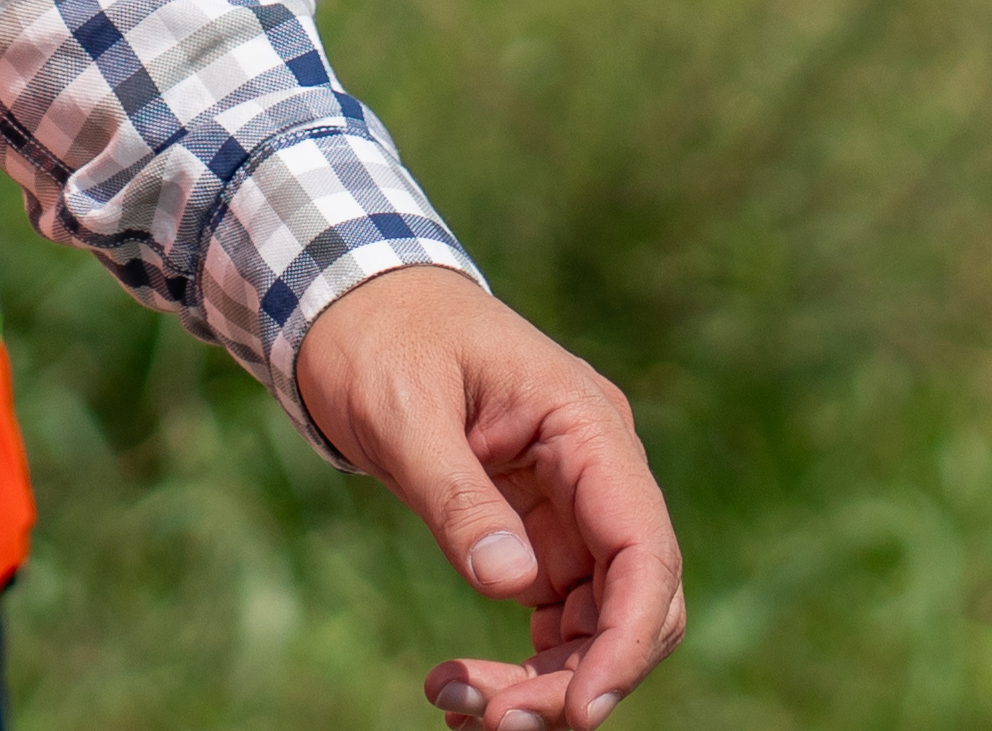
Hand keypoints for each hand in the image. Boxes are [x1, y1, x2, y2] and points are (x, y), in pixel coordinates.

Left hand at [284, 268, 681, 728]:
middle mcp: (596, 467)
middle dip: (578, 676)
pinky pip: (556, 617)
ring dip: (545, 682)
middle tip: (492, 719)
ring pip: (596, 622)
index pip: (644, 546)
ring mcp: (571, 504)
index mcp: (585, 423)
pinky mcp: (538, 531)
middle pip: (633, 600)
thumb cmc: (377, 337)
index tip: (583, 707)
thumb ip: (455, 494)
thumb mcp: (402, 410)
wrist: (347, 302)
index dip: (629, 637)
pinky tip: (461, 687)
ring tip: (456, 704)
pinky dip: (522, 664)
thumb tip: (510, 584)